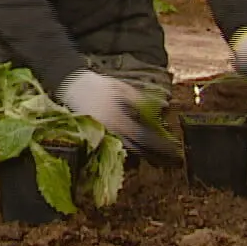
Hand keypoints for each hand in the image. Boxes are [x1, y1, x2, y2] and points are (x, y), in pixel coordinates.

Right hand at [55, 70, 182, 167]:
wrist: (73, 86)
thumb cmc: (99, 85)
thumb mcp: (123, 88)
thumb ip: (140, 101)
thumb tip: (159, 110)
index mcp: (118, 118)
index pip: (144, 137)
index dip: (160, 145)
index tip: (173, 149)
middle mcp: (111, 130)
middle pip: (137, 149)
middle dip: (155, 155)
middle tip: (170, 160)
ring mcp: (103, 135)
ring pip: (127, 150)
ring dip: (144, 155)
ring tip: (159, 158)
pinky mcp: (98, 136)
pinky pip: (117, 147)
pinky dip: (130, 150)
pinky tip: (140, 151)